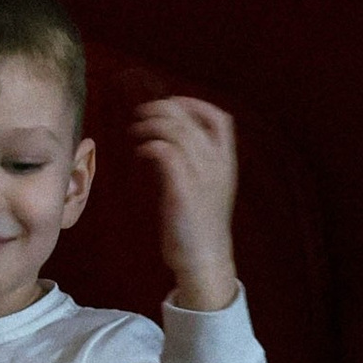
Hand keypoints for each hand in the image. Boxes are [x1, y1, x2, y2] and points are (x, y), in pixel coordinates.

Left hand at [134, 94, 239, 312]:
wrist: (205, 259)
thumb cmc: (201, 225)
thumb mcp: (208, 188)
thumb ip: (197, 164)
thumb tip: (171, 142)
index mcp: (226, 162)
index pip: (220, 119)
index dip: (194, 104)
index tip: (172, 103)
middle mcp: (217, 165)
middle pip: (190, 120)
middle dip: (163, 109)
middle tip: (141, 113)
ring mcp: (201, 177)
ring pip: (176, 132)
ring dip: (151, 125)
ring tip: (136, 129)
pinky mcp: (182, 191)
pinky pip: (165, 154)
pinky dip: (149, 146)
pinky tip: (140, 152)